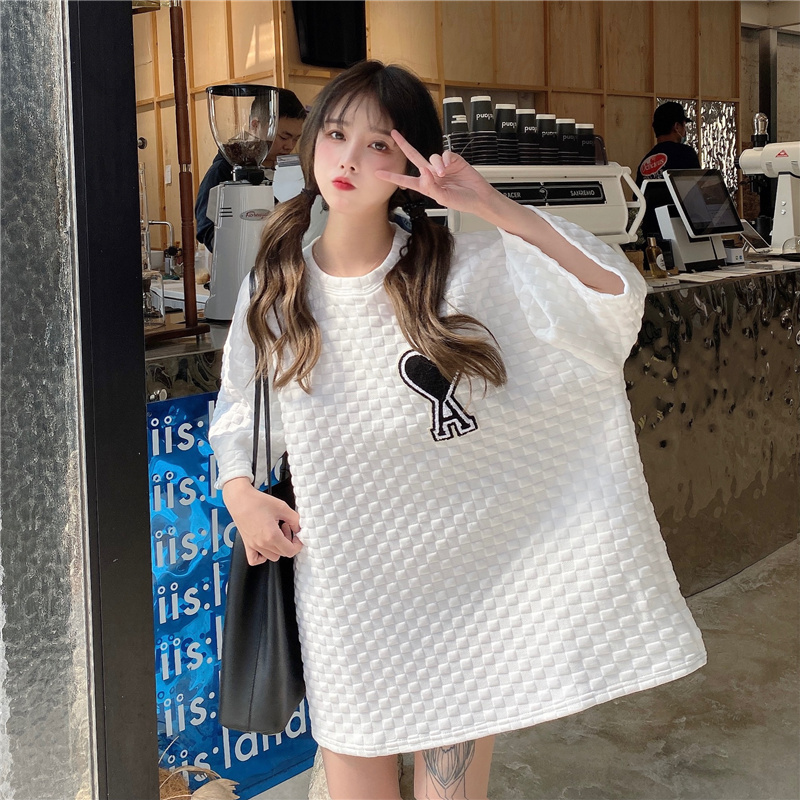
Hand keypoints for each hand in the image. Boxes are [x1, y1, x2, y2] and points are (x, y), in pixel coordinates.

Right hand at [222, 477, 302, 564]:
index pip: (290, 551)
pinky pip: (254, 560)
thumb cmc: (257, 501)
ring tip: (276, 533)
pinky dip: (262, 557)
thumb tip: (299, 528)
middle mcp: (262, 543)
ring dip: (277, 547)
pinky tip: (265, 545)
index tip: (297, 536)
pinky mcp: (247, 544)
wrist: (240, 499)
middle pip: (283, 553)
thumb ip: (295, 519)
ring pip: (272, 557)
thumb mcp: (282, 507)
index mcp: (272, 535)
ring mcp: (253, 545)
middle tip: (286, 528)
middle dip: (289, 542)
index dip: (298, 544)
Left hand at [375, 130, 498, 217]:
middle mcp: (431, 174)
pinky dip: (444, 160)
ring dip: (436, 165)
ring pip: (431, 157)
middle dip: (404, 145)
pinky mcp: (452, 159)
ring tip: (443, 175)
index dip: (392, 176)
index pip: (405, 180)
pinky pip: (444, 154)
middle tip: (393, 133)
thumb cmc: (461, 201)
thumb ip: (431, 187)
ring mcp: (441, 166)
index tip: (378, 173)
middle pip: (414, 156)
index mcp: (426, 186)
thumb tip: (424, 172)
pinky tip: (448, 168)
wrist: (478, 197)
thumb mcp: (443, 198)